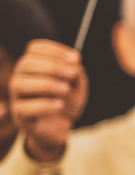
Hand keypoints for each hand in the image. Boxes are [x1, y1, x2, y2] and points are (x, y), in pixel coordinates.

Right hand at [9, 40, 87, 161]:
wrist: (62, 125)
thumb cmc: (67, 100)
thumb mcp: (77, 84)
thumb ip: (76, 72)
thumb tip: (74, 63)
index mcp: (34, 65)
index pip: (35, 48)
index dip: (55, 50)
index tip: (76, 58)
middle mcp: (21, 77)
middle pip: (26, 63)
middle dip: (52, 66)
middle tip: (72, 74)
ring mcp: (17, 96)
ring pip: (21, 84)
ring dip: (47, 84)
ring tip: (67, 90)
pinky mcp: (19, 115)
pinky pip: (24, 108)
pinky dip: (44, 105)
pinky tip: (60, 105)